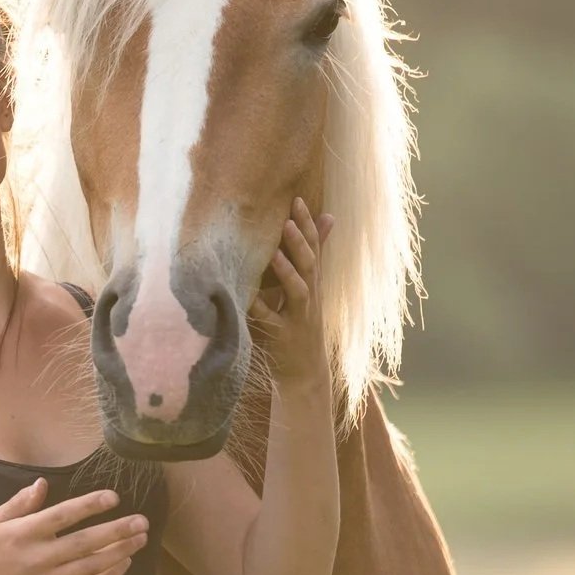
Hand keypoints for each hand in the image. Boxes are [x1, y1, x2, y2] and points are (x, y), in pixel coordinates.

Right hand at [0, 476, 148, 574]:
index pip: (62, 516)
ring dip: (120, 552)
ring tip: (140, 539)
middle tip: (142, 522)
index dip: (89, 506)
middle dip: (117, 531)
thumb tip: (42, 484)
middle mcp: (38, 557)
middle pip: (85, 542)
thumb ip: (20, 503)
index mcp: (24, 534)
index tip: (113, 497)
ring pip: (91, 566)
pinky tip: (124, 563)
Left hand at [249, 198, 333, 387]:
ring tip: (275, 252)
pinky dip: (260, 309)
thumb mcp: (311, 288)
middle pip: (310, 265)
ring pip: (299, 291)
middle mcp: (310, 298)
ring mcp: (298, 318)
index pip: (313, 248)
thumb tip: (328, 217)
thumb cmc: (302, 324)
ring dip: (288, 271)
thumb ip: (315, 254)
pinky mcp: (283, 338)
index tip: (296, 200)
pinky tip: (246, 297)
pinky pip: (271, 321)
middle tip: (288, 217)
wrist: (305, 374)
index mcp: (313, 283)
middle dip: (301, 242)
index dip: (306, 225)